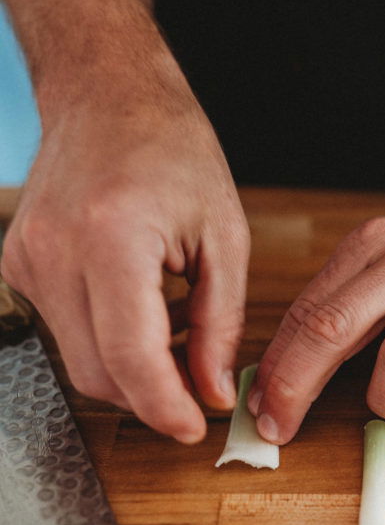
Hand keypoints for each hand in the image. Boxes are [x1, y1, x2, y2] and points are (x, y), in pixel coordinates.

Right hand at [1, 64, 249, 443]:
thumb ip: (219, 323)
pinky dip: (106, 339)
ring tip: (176, 330)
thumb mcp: (223, 235)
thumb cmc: (173, 151)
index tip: (195, 428)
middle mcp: (54, 253)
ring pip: (79, 361)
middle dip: (152, 396)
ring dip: (131, 367)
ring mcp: (26, 260)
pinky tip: (140, 307)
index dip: (165, 407)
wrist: (106, 96)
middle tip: (198, 382)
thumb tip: (212, 392)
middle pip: (98, 374)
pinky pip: (65, 330)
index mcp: (110, 238)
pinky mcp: (17, 265)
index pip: (129, 357)